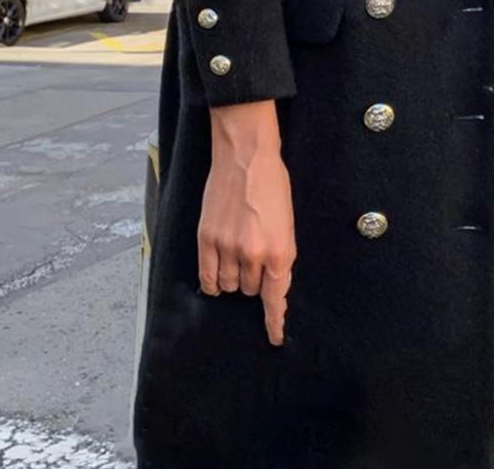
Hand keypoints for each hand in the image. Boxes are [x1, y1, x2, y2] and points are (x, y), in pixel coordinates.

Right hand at [198, 99, 296, 345]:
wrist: (246, 157)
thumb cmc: (272, 184)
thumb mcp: (287, 222)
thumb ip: (279, 253)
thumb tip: (272, 280)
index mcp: (280, 250)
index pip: (276, 298)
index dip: (275, 322)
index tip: (275, 338)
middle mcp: (253, 255)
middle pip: (251, 291)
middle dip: (255, 281)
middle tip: (254, 258)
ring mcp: (227, 248)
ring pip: (229, 286)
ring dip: (234, 278)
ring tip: (236, 255)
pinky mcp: (206, 239)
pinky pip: (207, 277)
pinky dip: (212, 281)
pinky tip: (217, 274)